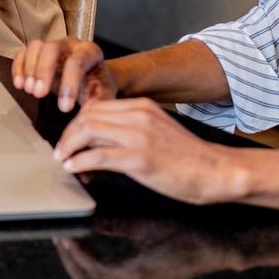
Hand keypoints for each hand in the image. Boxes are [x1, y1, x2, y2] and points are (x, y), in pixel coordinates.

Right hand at [12, 38, 117, 111]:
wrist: (92, 77)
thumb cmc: (97, 86)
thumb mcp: (103, 94)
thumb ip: (97, 102)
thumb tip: (86, 112)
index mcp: (90, 51)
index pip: (77, 62)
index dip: (69, 84)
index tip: (64, 108)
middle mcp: (70, 44)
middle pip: (52, 48)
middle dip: (43, 71)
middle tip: (39, 94)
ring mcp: (52, 45)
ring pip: (35, 47)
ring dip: (29, 68)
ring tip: (29, 90)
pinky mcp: (38, 52)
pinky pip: (23, 53)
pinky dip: (18, 68)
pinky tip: (19, 84)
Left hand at [52, 218, 244, 278]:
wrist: (214, 249)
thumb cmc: (183, 235)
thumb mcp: (144, 226)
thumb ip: (112, 224)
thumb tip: (86, 216)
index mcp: (129, 278)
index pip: (86, 267)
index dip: (70, 249)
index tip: (62, 229)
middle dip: (69, 258)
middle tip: (60, 233)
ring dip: (79, 260)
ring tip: (71, 235)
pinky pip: (107, 276)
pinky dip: (94, 261)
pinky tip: (90, 241)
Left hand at [53, 98, 248, 204]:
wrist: (216, 171)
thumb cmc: (187, 157)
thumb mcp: (155, 131)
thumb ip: (129, 128)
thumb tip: (97, 140)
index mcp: (142, 106)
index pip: (96, 107)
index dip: (76, 123)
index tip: (70, 138)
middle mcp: (139, 116)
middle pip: (87, 116)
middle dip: (68, 134)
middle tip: (61, 151)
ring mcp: (139, 136)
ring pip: (88, 130)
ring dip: (69, 146)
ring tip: (64, 159)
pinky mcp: (140, 159)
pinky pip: (98, 155)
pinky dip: (79, 162)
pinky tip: (74, 169)